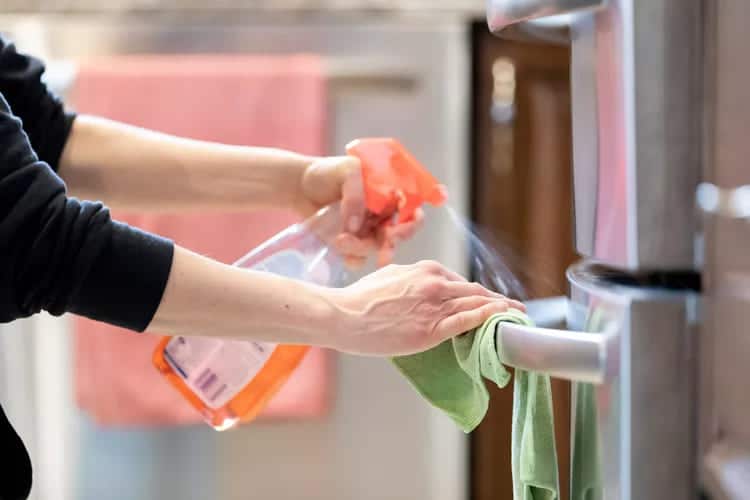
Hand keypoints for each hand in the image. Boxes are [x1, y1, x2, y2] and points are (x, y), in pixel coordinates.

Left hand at [294, 156, 422, 268]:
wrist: (298, 185)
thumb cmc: (326, 172)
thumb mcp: (346, 171)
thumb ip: (356, 194)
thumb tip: (356, 226)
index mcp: (389, 193)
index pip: (411, 209)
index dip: (412, 222)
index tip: (398, 230)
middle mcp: (383, 213)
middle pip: (398, 234)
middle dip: (390, 244)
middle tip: (383, 252)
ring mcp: (367, 230)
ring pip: (376, 247)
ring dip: (361, 248)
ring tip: (339, 240)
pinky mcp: (351, 243)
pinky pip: (359, 258)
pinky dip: (354, 259)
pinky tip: (343, 256)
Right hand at [324, 260, 525, 355]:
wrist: (343, 316)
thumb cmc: (360, 299)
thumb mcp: (389, 276)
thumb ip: (412, 279)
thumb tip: (423, 285)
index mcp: (426, 269)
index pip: (460, 282)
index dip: (478, 293)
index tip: (489, 300)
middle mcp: (435, 283)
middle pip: (475, 292)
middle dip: (498, 300)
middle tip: (515, 308)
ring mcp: (434, 305)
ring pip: (476, 305)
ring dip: (500, 310)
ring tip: (517, 316)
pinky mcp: (431, 329)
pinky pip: (467, 321)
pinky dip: (487, 318)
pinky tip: (502, 318)